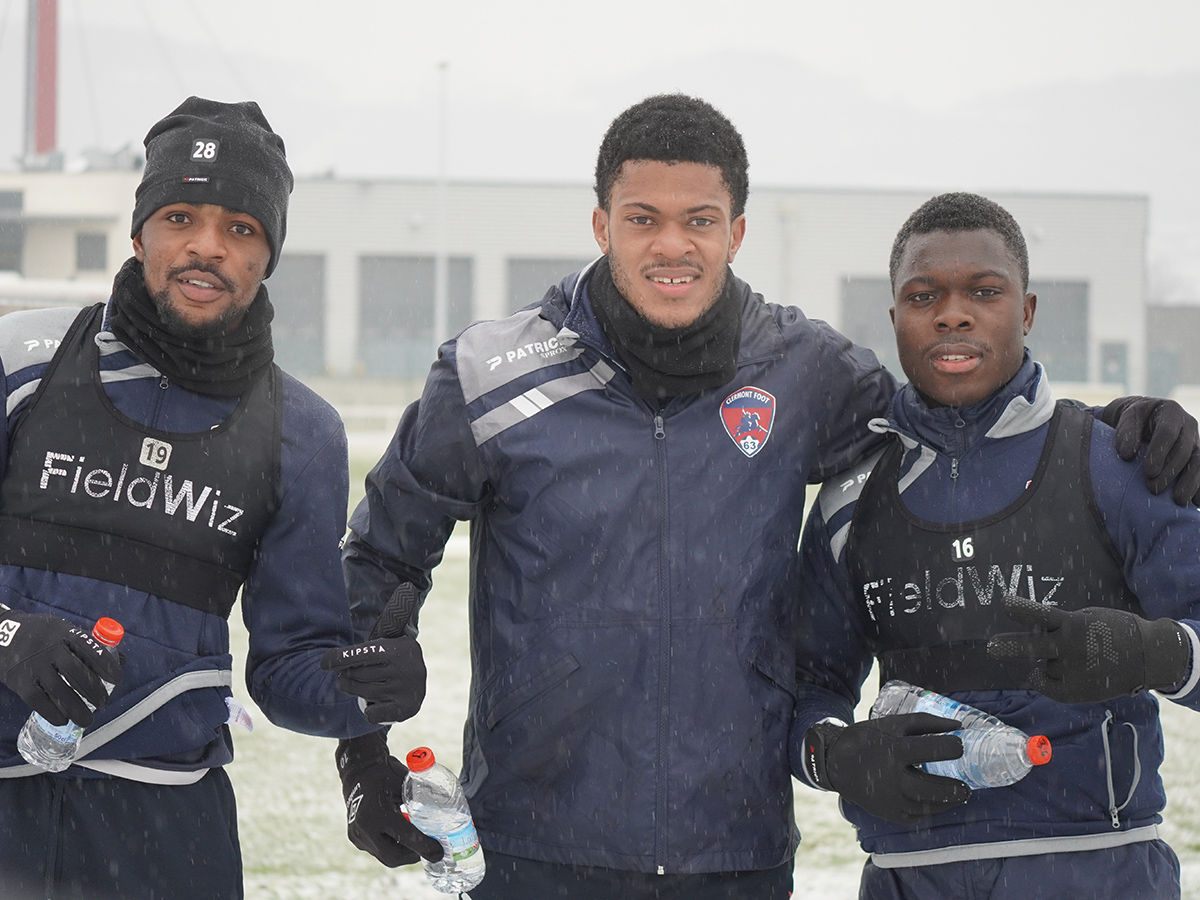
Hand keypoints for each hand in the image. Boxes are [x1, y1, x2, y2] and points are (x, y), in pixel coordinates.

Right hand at [0, 610, 121, 726]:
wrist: (3, 635)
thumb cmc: (44, 636)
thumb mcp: (64, 631)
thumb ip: (90, 645)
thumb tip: (121, 660)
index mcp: (64, 634)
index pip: (90, 649)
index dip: (106, 665)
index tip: (116, 679)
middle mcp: (49, 650)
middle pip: (76, 672)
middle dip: (93, 690)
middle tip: (104, 702)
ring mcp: (34, 667)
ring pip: (59, 690)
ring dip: (76, 708)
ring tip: (89, 720)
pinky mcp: (20, 683)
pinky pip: (38, 701)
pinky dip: (53, 713)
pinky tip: (64, 720)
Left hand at [321, 636, 426, 723]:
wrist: (419, 675)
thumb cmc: (392, 657)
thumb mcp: (385, 644)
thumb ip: (362, 649)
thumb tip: (329, 660)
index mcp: (399, 648)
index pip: (363, 654)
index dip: (341, 658)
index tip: (324, 664)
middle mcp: (405, 669)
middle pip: (360, 674)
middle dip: (345, 674)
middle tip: (342, 675)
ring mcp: (406, 690)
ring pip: (364, 692)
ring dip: (350, 689)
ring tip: (347, 685)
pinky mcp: (407, 708)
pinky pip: (374, 714)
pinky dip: (368, 711)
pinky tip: (370, 705)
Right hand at [334, 731, 443, 866]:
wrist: (358, 770)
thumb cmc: (386, 772)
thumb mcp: (406, 780)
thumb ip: (423, 795)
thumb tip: (448, 810)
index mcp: (379, 812)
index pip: (406, 837)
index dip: (425, 847)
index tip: (439, 852)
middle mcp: (365, 827)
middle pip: (394, 856)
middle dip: (414, 856)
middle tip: (430, 850)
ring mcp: (357, 835)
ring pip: (384, 856)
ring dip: (403, 853)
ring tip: (417, 843)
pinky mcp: (355, 838)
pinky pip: (376, 850)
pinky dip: (392, 847)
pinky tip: (402, 838)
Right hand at [804, 715, 970, 823]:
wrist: (836, 762)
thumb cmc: (868, 738)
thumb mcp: (892, 723)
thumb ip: (926, 723)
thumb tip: (958, 727)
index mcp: (894, 750)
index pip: (932, 750)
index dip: (953, 747)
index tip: (961, 746)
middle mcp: (892, 777)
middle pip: (934, 789)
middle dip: (956, 789)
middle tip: (968, 786)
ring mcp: (890, 799)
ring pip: (928, 806)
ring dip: (948, 802)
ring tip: (959, 795)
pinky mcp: (888, 813)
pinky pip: (916, 816)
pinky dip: (930, 809)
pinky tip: (938, 802)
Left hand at [987, 595, 1190, 702]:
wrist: (1147, 656)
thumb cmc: (1110, 631)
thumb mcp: (1087, 618)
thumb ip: (1060, 624)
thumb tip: (1032, 632)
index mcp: (1074, 625)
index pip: (1042, 615)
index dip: (1022, 610)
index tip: (1005, 603)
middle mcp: (1072, 648)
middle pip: (1033, 647)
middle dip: (1010, 647)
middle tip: (991, 647)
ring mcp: (1074, 672)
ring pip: (1045, 664)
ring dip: (1051, 660)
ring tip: (1076, 657)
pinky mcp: (1076, 692)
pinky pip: (1046, 684)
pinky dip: (1045, 678)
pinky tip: (1057, 671)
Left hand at [1103, 396, 1199, 504]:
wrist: (1144, 419)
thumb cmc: (1134, 420)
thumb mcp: (1127, 419)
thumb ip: (1126, 433)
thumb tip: (1127, 454)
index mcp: (1171, 412)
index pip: (1167, 432)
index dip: (1159, 452)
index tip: (1148, 472)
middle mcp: (1188, 425)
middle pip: (1184, 450)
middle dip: (1171, 471)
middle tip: (1154, 489)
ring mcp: (1196, 441)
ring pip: (1198, 462)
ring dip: (1190, 482)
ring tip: (1177, 500)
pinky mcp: (1198, 456)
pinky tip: (1195, 502)